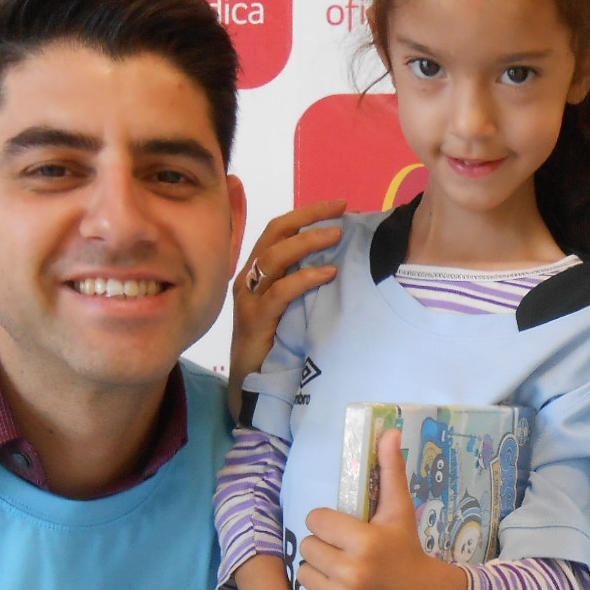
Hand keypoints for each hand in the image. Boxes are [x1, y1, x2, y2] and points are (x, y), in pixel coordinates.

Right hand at [231, 200, 345, 386]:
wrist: (251, 384)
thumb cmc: (274, 344)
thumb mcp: (291, 306)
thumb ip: (303, 283)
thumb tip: (338, 259)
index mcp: (257, 271)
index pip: (278, 229)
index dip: (307, 214)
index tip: (338, 205)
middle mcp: (249, 278)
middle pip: (275, 234)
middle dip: (308, 217)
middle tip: (341, 211)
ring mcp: (249, 298)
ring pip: (275, 257)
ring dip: (308, 242)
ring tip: (337, 236)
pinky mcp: (255, 320)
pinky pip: (280, 292)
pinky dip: (305, 278)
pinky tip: (329, 273)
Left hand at [300, 430, 466, 589]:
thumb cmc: (406, 549)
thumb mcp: (399, 509)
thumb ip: (390, 470)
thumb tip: (387, 431)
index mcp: (365, 542)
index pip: (315, 520)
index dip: (328, 522)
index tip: (345, 530)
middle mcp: (353, 574)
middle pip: (307, 547)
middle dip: (324, 546)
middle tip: (346, 552)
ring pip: (304, 574)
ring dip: (319, 571)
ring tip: (343, 572)